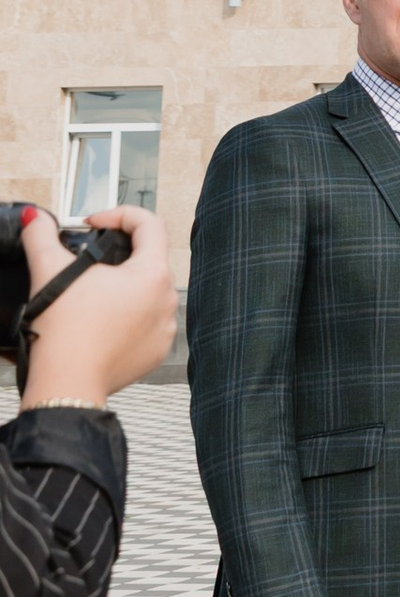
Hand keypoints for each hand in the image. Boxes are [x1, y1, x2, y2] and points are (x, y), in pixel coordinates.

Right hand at [15, 205, 176, 404]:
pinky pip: (148, 322)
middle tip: (87, 261)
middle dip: (118, 254)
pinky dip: (128, 316)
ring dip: (124, 287)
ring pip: (149, 292)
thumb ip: (41, 235)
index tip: (94, 224)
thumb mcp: (48, 270)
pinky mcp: (157, 351)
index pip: (148, 224)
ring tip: (92, 294)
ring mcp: (166, 328)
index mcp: (152, 274)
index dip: (118, 214)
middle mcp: (168, 300)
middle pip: (148, 259)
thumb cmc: (65, 331)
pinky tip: (102, 321)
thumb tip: (35, 218)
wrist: (67, 382)